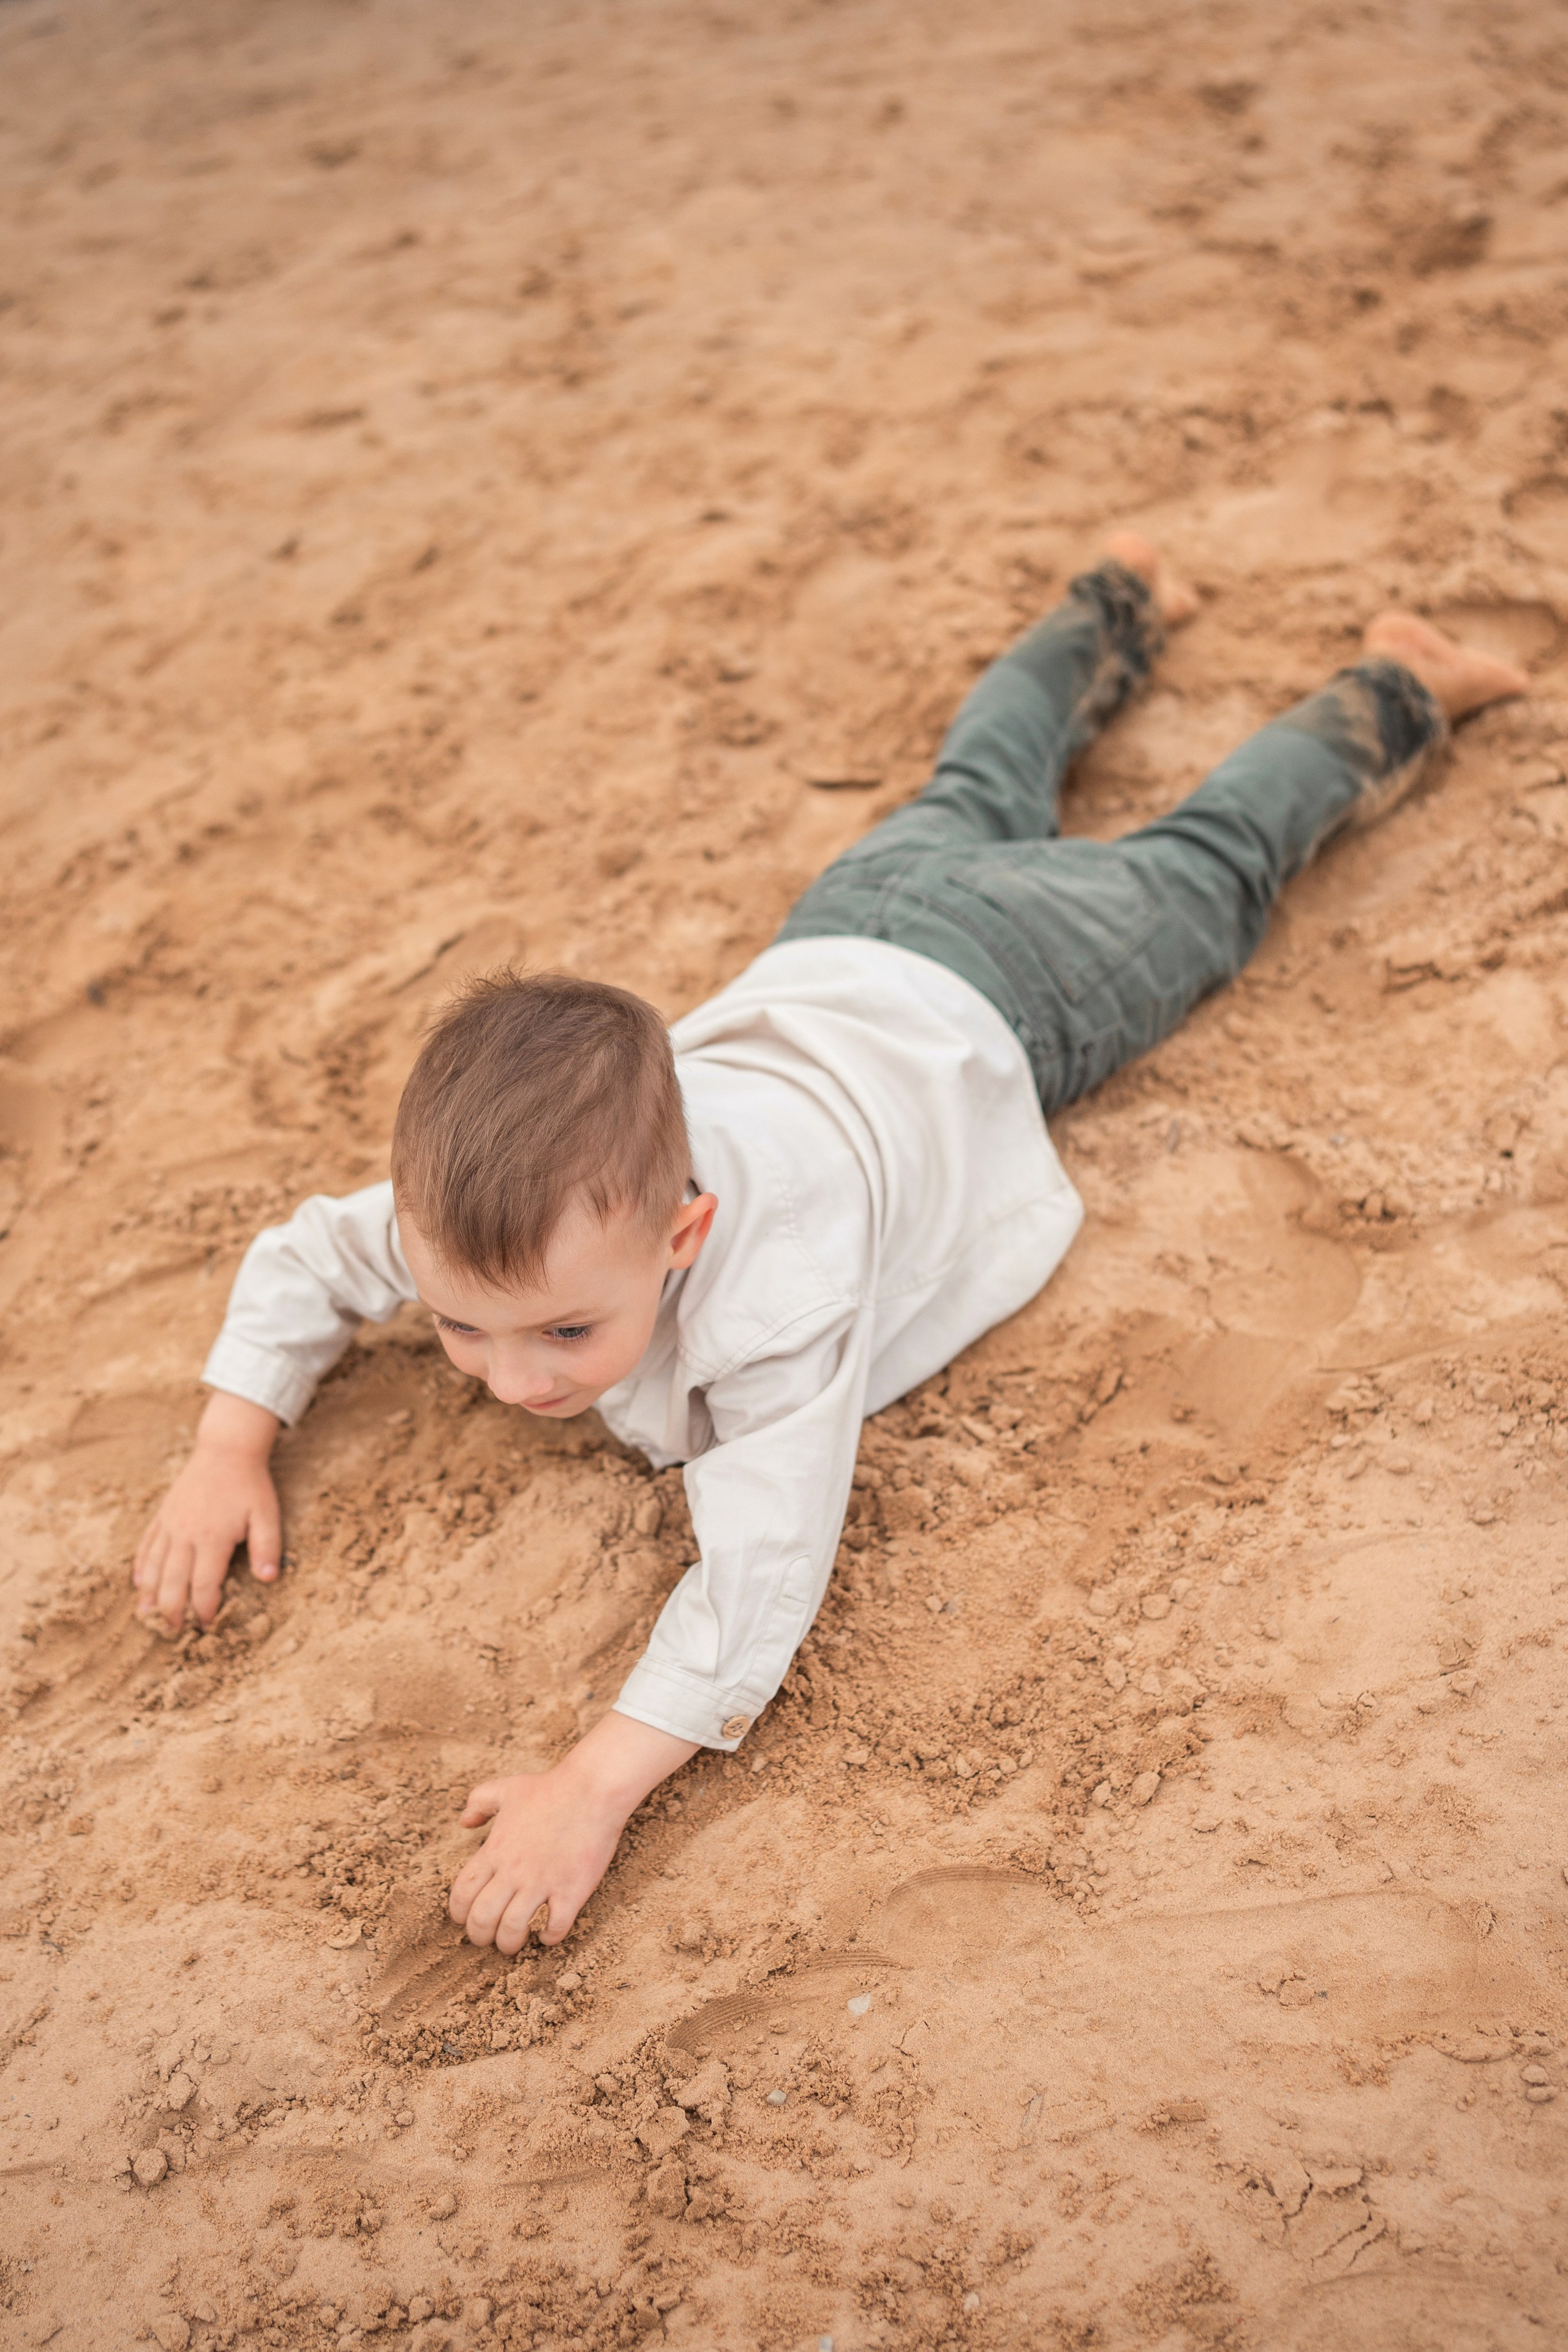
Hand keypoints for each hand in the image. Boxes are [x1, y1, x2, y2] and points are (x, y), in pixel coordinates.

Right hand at [132, 1391, 281, 1631]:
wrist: (226, 1448)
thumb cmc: (250, 1484)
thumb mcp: (267, 1514)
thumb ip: (267, 1547)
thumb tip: (268, 1579)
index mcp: (212, 1538)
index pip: (203, 1585)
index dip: (205, 1609)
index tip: (208, 1625)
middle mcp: (185, 1534)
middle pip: (172, 1583)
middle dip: (172, 1611)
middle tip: (174, 1631)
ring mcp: (170, 1525)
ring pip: (153, 1567)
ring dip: (150, 1594)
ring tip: (149, 1617)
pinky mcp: (162, 1515)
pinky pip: (146, 1545)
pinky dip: (141, 1567)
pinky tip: (139, 1583)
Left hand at [450, 1711, 696, 1952]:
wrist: (592, 1789)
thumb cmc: (550, 1788)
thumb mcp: (507, 1788)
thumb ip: (479, 1802)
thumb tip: (463, 1821)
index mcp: (494, 1851)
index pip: (461, 1895)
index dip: (459, 1914)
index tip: (468, 1918)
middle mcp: (513, 1871)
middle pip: (482, 1919)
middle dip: (480, 1937)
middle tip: (489, 1938)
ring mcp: (543, 1882)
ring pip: (513, 1929)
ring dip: (509, 1943)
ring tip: (513, 1943)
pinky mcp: (571, 1890)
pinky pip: (555, 1927)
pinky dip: (549, 1938)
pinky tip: (549, 1933)